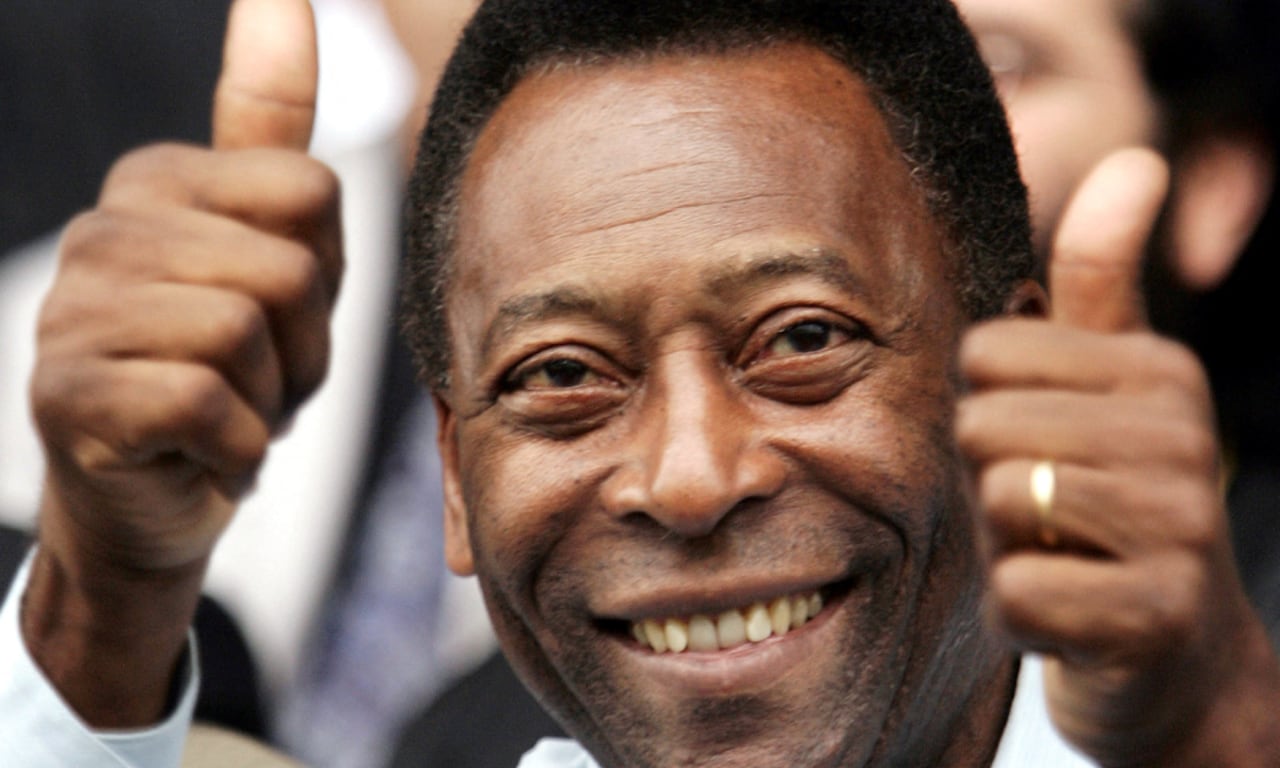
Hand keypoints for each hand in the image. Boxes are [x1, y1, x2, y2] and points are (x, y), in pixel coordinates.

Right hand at [23, 0, 340, 725]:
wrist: (159, 498)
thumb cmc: (231, 371)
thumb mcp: (277, 248)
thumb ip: (270, 122)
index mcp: (161, 179)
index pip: (310, 192)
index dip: (323, 275)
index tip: (280, 315)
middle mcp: (103, 227)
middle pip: (288, 266)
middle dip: (300, 348)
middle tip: (253, 378)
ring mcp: (72, 308)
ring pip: (245, 332)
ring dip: (266, 401)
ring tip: (224, 411)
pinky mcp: (66, 394)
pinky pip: (207, 404)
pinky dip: (235, 451)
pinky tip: (203, 453)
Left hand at [958, 149, 1279, 765]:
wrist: (1176, 657)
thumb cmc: (1111, 501)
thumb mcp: (1111, 385)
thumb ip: (1102, 279)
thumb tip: (1133, 157)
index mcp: (1162, 371)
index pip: (987, 354)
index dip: (990, 411)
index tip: (1043, 447)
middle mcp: (1184, 439)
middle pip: (983, 425)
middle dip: (993, 480)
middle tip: (1048, 513)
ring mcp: (1179, 530)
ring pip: (1002, 500)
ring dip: (1009, 545)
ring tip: (1060, 555)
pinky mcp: (1152, 617)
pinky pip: (1017, 593)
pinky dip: (1021, 613)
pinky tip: (1067, 613)